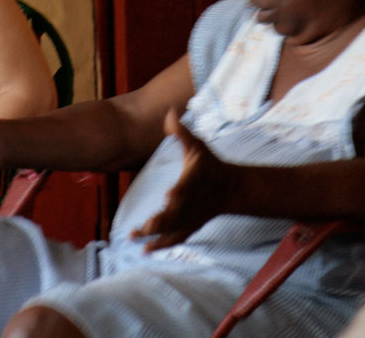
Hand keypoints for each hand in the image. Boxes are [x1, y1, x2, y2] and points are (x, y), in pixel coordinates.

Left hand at [131, 110, 232, 251]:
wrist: (230, 188)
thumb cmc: (209, 164)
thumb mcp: (198, 145)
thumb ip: (181, 132)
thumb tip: (169, 113)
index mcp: (194, 181)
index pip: (187, 186)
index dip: (178, 192)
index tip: (168, 197)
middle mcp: (193, 202)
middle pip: (176, 214)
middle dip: (161, 221)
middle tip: (144, 226)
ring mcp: (192, 216)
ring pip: (173, 229)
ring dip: (154, 235)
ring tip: (134, 237)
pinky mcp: (191, 226)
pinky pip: (176, 238)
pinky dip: (162, 245)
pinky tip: (145, 250)